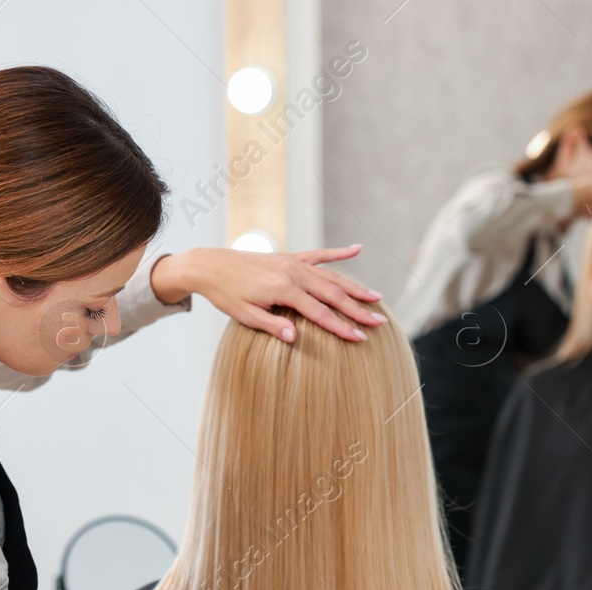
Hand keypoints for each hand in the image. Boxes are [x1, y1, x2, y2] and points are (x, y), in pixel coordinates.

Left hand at [150, 245, 387, 343]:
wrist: (211, 265)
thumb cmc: (226, 294)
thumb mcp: (245, 316)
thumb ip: (273, 326)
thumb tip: (295, 339)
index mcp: (283, 290)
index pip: (320, 313)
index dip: (342, 327)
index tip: (360, 338)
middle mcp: (293, 273)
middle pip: (333, 294)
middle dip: (358, 309)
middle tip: (380, 322)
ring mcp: (293, 262)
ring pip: (332, 275)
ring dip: (355, 286)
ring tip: (377, 297)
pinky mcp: (290, 256)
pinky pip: (319, 254)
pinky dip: (339, 252)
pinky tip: (357, 249)